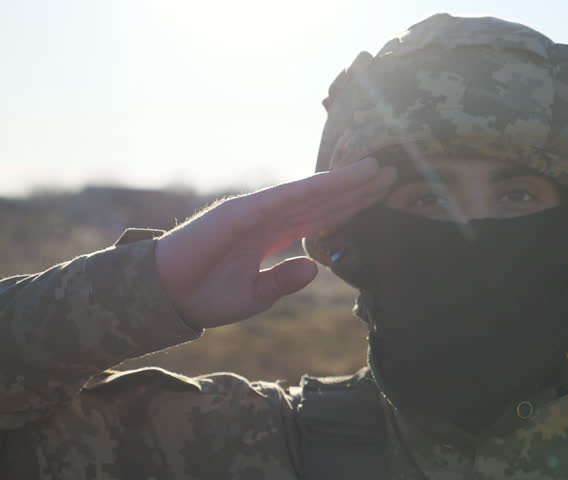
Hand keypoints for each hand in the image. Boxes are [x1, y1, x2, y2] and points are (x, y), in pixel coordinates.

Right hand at [154, 157, 396, 329]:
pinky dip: (307, 189)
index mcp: (274, 235)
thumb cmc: (205, 296)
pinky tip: (335, 181)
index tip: (383, 196)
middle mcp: (269, 218)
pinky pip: (280, 199)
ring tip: (375, 169)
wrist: (165, 298)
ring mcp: (255, 211)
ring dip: (342, 181)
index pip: (322, 216)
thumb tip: (316, 265)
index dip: (352, 205)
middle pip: (323, 199)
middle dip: (358, 188)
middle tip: (393, 173)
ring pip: (308, 193)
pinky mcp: (238, 212)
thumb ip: (285, 279)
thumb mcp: (256, 295)